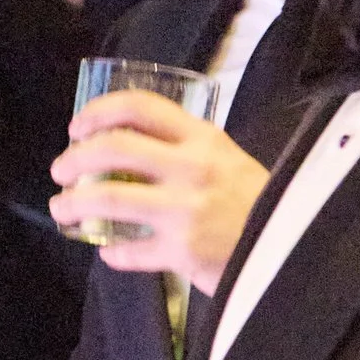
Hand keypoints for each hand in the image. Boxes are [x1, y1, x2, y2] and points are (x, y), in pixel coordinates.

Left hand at [50, 94, 266, 289]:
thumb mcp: (228, 159)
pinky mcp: (184, 251)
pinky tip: (108, 252)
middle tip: (61, 170)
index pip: (141, 107)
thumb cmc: (260, 202)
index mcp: (203, 138)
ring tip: (61, 209)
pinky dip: (113, 252)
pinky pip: (131, 251)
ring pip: (109, 198)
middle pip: (113, 148)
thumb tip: (125, 149)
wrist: (298, 249)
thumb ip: (184, 150)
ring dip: (73, 204)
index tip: (78, 126)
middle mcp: (192, 168)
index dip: (98, 111)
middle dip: (75, 158)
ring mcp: (186, 210)